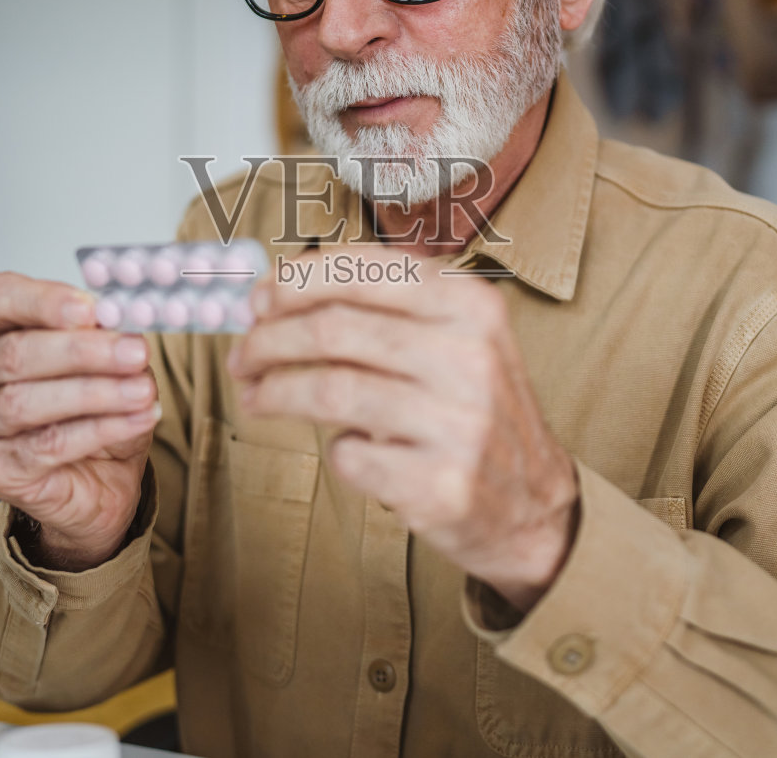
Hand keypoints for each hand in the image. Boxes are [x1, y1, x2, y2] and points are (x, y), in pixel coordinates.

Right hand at [0, 272, 160, 570]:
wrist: (101, 481)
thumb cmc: (97, 412)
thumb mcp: (111, 364)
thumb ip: (109, 338)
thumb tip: (121, 320)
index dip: (41, 300)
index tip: (91, 308)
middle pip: (13, 353)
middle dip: (81, 351)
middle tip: (135, 351)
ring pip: (24, 402)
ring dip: (93, 393)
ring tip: (142, 391)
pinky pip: (46, 446)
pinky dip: (101, 429)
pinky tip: (138, 419)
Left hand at [226, 249, 578, 610]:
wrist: (533, 505)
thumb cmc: (473, 408)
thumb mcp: (457, 336)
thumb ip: (385, 304)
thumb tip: (278, 288)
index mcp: (471, 305)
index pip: (364, 271)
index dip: (295, 282)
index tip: (257, 298)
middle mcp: (469, 357)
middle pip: (334, 330)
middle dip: (269, 339)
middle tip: (243, 354)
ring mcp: (458, 424)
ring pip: (329, 392)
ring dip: (275, 392)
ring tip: (255, 397)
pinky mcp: (439, 485)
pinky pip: (349, 456)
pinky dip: (334, 451)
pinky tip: (344, 449)